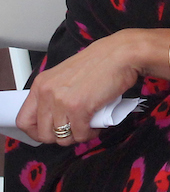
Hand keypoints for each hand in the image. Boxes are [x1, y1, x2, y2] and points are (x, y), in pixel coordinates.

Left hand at [16, 31, 145, 145]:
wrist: (122, 54)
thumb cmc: (101, 61)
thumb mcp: (67, 74)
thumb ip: (56, 92)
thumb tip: (55, 116)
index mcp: (42, 84)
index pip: (24, 120)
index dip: (36, 131)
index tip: (49, 132)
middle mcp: (47, 93)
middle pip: (43, 133)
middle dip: (61, 136)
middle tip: (75, 128)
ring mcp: (62, 102)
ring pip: (62, 137)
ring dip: (76, 135)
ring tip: (87, 125)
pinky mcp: (80, 109)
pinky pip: (80, 134)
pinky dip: (90, 133)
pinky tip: (97, 124)